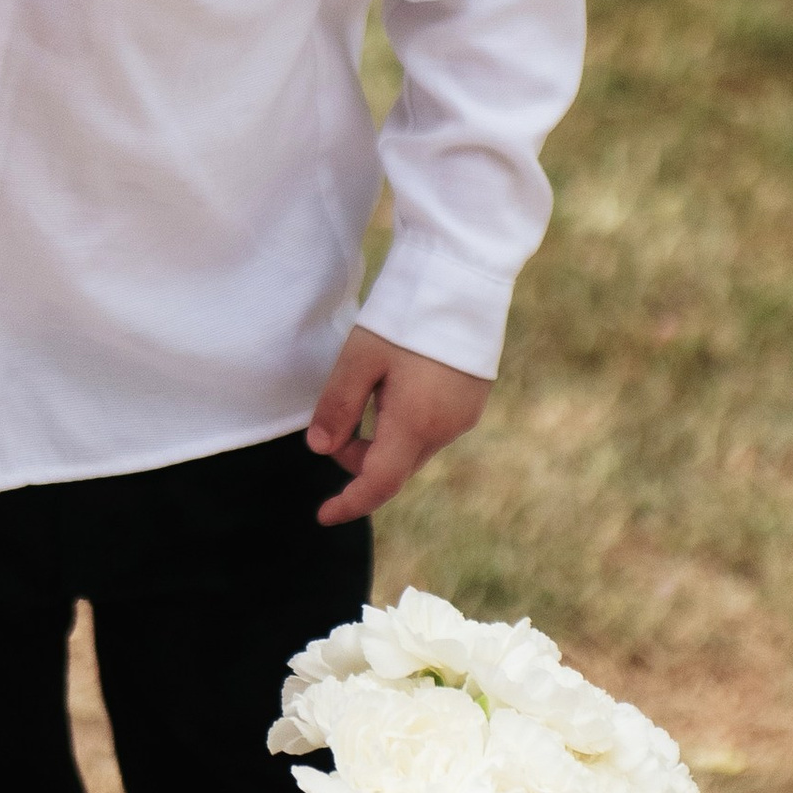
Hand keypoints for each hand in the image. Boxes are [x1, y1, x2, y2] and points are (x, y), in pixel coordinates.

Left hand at [306, 327, 491, 526]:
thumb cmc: (407, 314)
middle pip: (394, 467)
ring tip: (373, 387)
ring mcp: (464, 417)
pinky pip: (433, 429)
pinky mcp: (472, 401)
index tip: (323, 515)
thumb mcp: (360, 357)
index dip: (349, 504)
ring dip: (383, 438)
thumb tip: (320, 448)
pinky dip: (406, 424)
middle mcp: (445, 429)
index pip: (378, 484)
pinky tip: (398, 384)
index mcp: (415, 423)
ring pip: (413, 448)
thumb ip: (337, 407)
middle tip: (336, 419)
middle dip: (359, 458)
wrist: (463, 278)